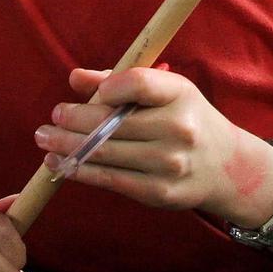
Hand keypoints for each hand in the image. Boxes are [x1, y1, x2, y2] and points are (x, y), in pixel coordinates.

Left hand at [32, 67, 272, 226]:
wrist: (227, 167)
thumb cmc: (186, 119)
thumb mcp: (166, 92)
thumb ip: (121, 81)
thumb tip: (75, 78)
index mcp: (180, 94)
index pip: (139, 83)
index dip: (107, 86)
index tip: (79, 91)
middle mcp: (178, 128)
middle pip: (113, 122)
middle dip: (72, 120)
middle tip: (51, 118)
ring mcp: (169, 164)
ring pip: (105, 153)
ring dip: (68, 146)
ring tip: (45, 140)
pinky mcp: (158, 193)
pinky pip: (110, 180)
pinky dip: (81, 171)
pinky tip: (61, 163)